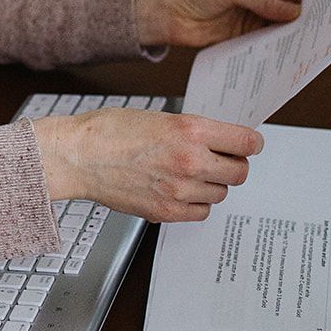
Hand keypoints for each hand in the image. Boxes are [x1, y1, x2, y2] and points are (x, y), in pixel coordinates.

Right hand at [32, 107, 261, 222]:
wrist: (79, 156)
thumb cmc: (110, 132)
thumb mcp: (160, 117)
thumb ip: (193, 131)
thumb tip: (221, 142)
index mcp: (190, 130)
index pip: (246, 142)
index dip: (251, 143)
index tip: (250, 145)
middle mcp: (190, 161)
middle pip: (239, 172)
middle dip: (233, 165)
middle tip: (220, 160)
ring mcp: (180, 190)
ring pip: (220, 193)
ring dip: (211, 184)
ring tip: (187, 173)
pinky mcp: (167, 212)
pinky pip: (201, 212)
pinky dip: (196, 203)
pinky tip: (178, 190)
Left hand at [134, 0, 309, 48]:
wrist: (169, 15)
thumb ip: (262, 0)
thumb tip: (294, 12)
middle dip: (309, 6)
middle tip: (324, 18)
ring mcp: (256, 14)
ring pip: (285, 20)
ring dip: (298, 27)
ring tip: (312, 36)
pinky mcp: (249, 34)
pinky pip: (272, 38)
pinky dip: (283, 43)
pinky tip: (292, 48)